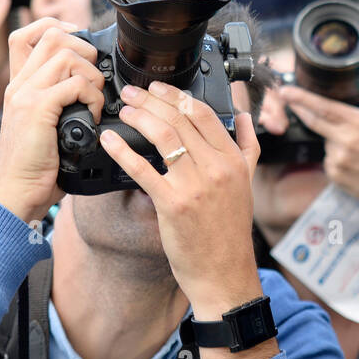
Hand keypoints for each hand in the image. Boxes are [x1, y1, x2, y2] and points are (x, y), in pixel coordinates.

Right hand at [0, 19, 103, 223]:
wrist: (17, 195)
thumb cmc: (36, 167)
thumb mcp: (45, 126)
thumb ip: (58, 102)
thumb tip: (90, 87)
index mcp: (19, 85)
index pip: (28, 34)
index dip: (57, 29)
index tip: (80, 48)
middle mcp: (18, 84)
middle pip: (52, 35)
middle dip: (84, 49)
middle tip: (93, 79)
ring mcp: (25, 94)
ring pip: (67, 55)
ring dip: (91, 75)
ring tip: (93, 101)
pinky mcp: (36, 109)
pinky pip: (75, 84)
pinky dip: (92, 97)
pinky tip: (91, 117)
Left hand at [99, 80, 263, 317]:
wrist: (223, 272)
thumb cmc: (230, 231)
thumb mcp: (248, 183)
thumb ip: (247, 146)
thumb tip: (245, 117)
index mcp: (233, 159)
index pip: (204, 113)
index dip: (178, 94)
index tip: (160, 87)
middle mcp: (216, 168)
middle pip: (181, 119)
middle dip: (153, 99)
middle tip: (134, 91)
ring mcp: (195, 185)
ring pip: (164, 136)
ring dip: (141, 116)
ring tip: (126, 108)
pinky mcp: (173, 204)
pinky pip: (143, 169)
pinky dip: (124, 150)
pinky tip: (111, 140)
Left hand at [278, 72, 358, 214]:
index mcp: (358, 121)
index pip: (323, 106)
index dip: (302, 98)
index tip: (287, 90)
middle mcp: (346, 138)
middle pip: (313, 121)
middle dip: (298, 109)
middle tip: (287, 100)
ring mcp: (338, 157)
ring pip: (323, 143)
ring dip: (330, 141)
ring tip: (352, 149)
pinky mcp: (334, 173)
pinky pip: (326, 161)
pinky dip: (334, 158)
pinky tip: (350, 163)